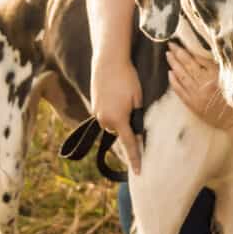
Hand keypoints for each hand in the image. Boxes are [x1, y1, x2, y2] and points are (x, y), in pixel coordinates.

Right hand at [90, 55, 143, 173]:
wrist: (108, 61)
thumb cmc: (128, 79)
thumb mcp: (138, 100)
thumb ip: (138, 119)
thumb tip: (137, 132)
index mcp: (118, 120)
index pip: (129, 145)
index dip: (135, 159)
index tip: (139, 172)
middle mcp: (105, 120)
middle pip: (120, 132)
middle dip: (128, 127)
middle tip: (134, 107)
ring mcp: (97, 113)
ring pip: (112, 124)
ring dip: (119, 118)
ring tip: (125, 98)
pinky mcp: (93, 105)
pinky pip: (105, 115)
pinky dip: (112, 111)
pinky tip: (116, 97)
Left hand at [166, 44, 232, 130]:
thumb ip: (221, 67)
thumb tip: (206, 55)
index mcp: (216, 76)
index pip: (198, 59)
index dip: (188, 50)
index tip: (180, 43)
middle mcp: (205, 84)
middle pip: (188, 65)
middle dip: (178, 54)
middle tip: (170, 45)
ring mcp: (197, 95)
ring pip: (182, 76)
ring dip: (174, 65)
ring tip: (168, 55)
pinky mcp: (193, 105)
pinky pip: (180, 91)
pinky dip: (174, 82)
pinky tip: (170, 74)